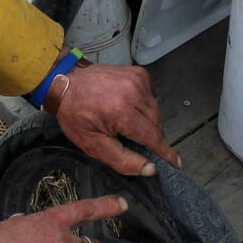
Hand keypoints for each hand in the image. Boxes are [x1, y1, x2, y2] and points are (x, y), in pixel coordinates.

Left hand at [50, 64, 181, 177]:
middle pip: (157, 125)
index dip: (165, 153)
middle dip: (151, 138)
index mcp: (122, 112)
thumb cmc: (75, 113)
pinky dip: (145, 107)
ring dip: (148, 122)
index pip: (152, 137)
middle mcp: (134, 93)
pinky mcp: (139, 74)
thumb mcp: (92, 145)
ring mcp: (138, 80)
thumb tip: (149, 169)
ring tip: (128, 125)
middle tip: (136, 143)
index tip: (176, 164)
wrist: (66, 81)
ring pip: (156, 111)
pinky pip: (151, 97)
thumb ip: (122, 160)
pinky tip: (129, 109)